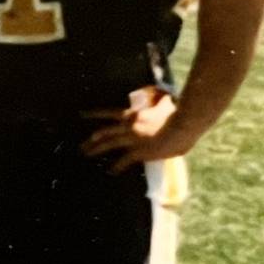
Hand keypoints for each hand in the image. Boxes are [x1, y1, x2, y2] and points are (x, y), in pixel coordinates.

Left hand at [80, 87, 194, 173]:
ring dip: (96, 150)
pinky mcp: (139, 152)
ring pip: (109, 145)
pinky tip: (110, 171)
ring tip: (86, 154)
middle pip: (105, 132)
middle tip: (81, 145)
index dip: (94, 114)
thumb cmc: (176, 114)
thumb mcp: (163, 101)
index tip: (82, 114)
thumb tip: (160, 92)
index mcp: (132, 114)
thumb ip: (158, 97)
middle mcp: (128, 126)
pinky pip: (124, 160)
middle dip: (92, 139)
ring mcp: (132, 139)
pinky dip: (116, 166)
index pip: (108, 112)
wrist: (181, 127)